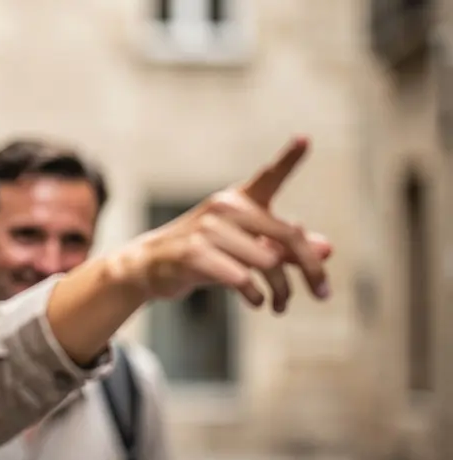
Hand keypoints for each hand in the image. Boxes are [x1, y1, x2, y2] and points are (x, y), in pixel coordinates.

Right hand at [123, 136, 330, 312]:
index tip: (304, 139)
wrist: (148, 266)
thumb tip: (328, 249)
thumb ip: (284, 248)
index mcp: (238, 201)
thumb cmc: (203, 254)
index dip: (288, 159)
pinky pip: (243, 279)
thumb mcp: (244, 248)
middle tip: (323, 293)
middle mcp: (225, 209)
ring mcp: (208, 230)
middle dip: (311, 268)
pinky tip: (258, 302)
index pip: (268, 178)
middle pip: (288, 236)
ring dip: (282, 291)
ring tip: (281, 305)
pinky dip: (256, 296)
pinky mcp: (195, 254)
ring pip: (269, 263)